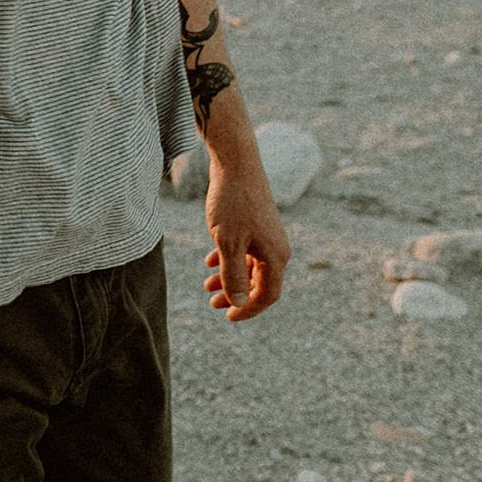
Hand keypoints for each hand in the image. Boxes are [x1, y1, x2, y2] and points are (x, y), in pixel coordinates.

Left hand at [203, 154, 288, 320]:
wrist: (235, 165)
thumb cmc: (232, 204)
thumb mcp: (227, 243)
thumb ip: (232, 275)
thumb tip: (237, 302)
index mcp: (275, 257)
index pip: (267, 295)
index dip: (248, 309)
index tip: (227, 316)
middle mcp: (275, 249)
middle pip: (258, 283)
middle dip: (235, 295)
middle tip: (212, 304)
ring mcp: (266, 236)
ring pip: (248, 267)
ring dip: (228, 278)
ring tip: (206, 286)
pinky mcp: (255, 225)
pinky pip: (244, 251)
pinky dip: (227, 259)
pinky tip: (209, 262)